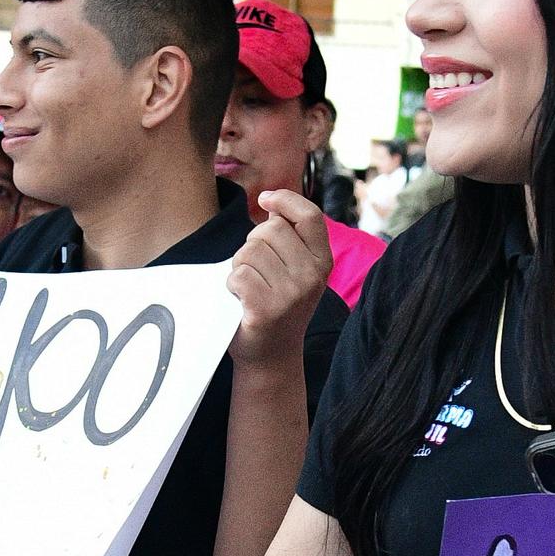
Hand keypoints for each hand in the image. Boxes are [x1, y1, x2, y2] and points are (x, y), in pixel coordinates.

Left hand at [229, 190, 333, 367]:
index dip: (285, 200)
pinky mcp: (267, 309)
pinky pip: (238, 275)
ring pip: (249, 252)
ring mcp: (291, 294)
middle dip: (253, 244)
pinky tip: (242, 301)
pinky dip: (232, 286)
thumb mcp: (295, 269)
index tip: (265, 199)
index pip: (310, 215)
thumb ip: (289, 238)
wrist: (271, 356)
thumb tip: (270, 200)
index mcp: (322, 262)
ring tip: (250, 288)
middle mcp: (312, 277)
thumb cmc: (277, 305)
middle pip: (269, 230)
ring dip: (240, 267)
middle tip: (258, 272)